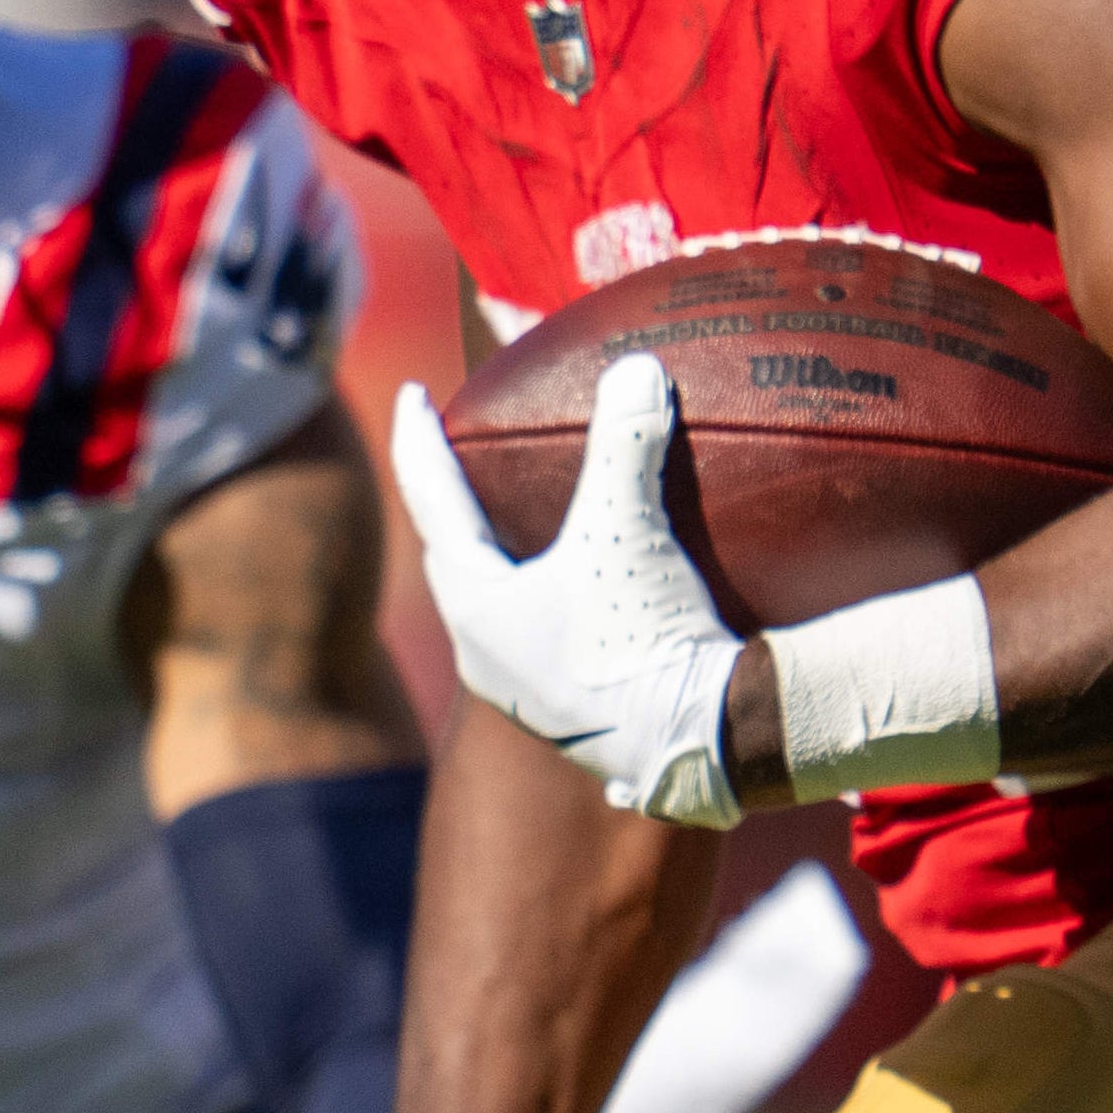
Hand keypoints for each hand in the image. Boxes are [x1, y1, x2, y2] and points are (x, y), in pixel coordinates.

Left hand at [389, 356, 751, 825]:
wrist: (699, 744)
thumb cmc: (641, 637)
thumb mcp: (628, 529)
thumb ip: (625, 442)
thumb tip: (635, 367)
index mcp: (475, 607)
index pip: (433, 503)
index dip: (421, 441)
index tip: (413, 394)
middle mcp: (485, 656)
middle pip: (455, 564)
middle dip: (454, 511)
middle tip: (456, 464)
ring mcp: (526, 695)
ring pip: (497, 611)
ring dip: (503, 566)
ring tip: (517, 530)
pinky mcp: (573, 718)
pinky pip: (543, 645)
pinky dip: (549, 605)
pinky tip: (582, 601)